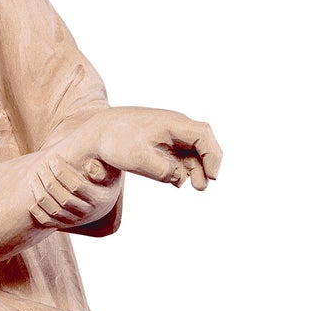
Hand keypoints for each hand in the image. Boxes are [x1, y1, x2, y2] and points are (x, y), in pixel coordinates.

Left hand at [30, 155, 121, 229]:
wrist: (104, 198)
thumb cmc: (104, 177)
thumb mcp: (109, 171)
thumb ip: (100, 168)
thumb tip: (89, 165)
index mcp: (100, 199)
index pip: (77, 186)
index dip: (63, 172)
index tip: (53, 158)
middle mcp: (88, 213)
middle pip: (64, 199)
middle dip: (49, 180)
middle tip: (41, 165)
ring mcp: (76, 221)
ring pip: (53, 210)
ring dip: (40, 192)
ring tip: (33, 175)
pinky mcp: (65, 225)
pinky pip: (47, 222)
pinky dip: (37, 211)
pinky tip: (32, 197)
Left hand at [79, 107, 222, 189]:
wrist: (98, 131)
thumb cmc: (116, 142)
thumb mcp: (137, 159)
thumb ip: (162, 170)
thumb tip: (179, 177)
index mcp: (172, 123)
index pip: (203, 135)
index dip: (213, 156)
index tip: (212, 177)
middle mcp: (175, 126)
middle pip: (202, 143)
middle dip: (207, 165)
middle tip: (201, 187)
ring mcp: (170, 134)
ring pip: (192, 152)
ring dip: (196, 169)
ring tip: (195, 187)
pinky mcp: (163, 143)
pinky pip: (180, 155)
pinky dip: (183, 168)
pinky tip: (177, 182)